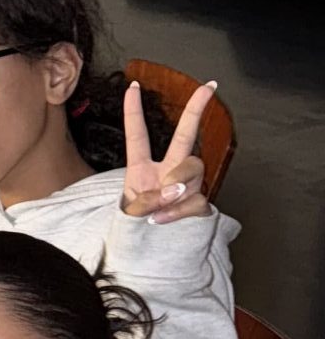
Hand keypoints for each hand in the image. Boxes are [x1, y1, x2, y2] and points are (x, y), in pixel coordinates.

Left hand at [120, 79, 213, 222]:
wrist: (152, 252)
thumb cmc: (138, 227)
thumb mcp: (130, 212)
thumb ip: (146, 198)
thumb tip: (173, 189)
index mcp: (142, 168)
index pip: (138, 135)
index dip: (134, 111)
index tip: (132, 86)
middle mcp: (168, 170)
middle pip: (185, 135)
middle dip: (196, 109)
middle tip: (208, 87)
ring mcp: (187, 185)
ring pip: (193, 166)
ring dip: (177, 182)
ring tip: (161, 204)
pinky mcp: (201, 202)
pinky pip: (197, 197)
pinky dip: (179, 210)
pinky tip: (165, 219)